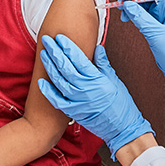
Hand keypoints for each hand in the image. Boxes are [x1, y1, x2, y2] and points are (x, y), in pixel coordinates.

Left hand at [38, 34, 153, 159]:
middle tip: (47, 40)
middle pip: (65, 67)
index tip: (60, 37)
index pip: (78, 58)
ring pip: (59, 81)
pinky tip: (41, 81)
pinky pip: (57, 100)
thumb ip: (103, 64)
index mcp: (97, 79)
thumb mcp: (114, 80)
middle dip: (55, 52)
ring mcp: (78, 101)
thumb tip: (98, 47)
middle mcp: (85, 89)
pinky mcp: (74, 112)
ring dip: (50, 66)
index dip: (67, 47)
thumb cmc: (121, 103)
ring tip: (44, 54)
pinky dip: (48, 91)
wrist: (123, 128)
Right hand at [119, 0, 164, 107]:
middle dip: (134, 0)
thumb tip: (128, 5)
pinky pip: (147, 16)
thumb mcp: (155, 34)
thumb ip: (140, 17)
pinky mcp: (160, 26)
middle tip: (121, 6)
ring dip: (134, 9)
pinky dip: (137, 16)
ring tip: (123, 15)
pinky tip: (130, 20)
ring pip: (147, 7)